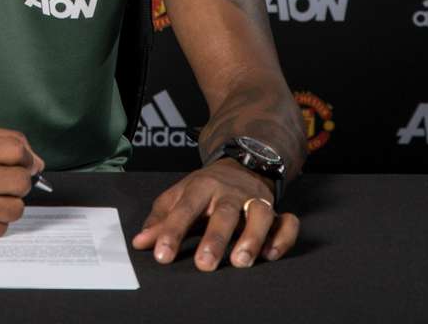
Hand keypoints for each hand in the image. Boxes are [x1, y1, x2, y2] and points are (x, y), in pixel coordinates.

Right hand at [0, 120, 45, 239]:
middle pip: (21, 182)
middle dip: (20, 178)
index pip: (15, 151)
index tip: (20, 158)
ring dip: (10, 200)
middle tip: (7, 176)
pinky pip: (1, 227)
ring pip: (16, 208)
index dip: (24, 154)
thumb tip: (37, 164)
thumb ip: (3, 141)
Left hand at [131, 158, 299, 270]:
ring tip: (240, 262)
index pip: (185, 209)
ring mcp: (255, 199)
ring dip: (252, 237)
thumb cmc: (204, 188)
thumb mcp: (178, 196)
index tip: (162, 255)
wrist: (241, 162)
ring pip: (259, 214)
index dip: (172, 232)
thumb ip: (160, 219)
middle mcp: (230, 192)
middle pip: (224, 213)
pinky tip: (271, 255)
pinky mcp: (276, 209)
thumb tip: (140, 242)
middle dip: (215, 239)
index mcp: (201, 187)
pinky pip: (287, 222)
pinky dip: (283, 237)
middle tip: (205, 265)